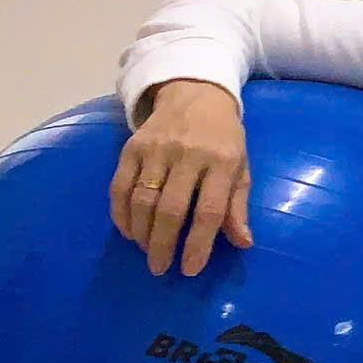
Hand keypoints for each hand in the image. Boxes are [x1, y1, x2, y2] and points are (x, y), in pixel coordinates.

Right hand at [110, 79, 254, 276]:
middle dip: (163, 244)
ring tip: (146, 251)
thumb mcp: (241, 167)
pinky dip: (121, 214)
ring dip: (141, 233)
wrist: (195, 93)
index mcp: (222, 161)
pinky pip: (119, 187)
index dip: (199, 243)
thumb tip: (243, 242)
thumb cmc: (223, 138)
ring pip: (142, 200)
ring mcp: (157, 149)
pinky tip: (128, 231)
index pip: (210, 210)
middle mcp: (188, 154)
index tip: (189, 268)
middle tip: (160, 268)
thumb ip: (238, 205)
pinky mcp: (131, 147)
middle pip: (171, 208)